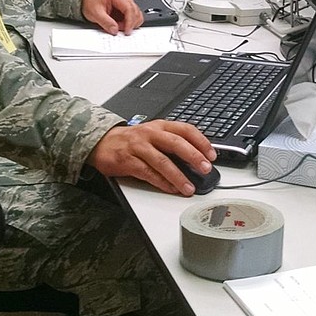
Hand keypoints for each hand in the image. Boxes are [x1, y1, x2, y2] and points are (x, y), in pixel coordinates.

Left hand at [82, 0, 142, 34]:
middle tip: (119, 30)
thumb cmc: (91, 3)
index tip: (126, 31)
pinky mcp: (127, 8)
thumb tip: (115, 30)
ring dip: (130, 24)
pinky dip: (130, 23)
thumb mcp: (95, 14)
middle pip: (136, 12)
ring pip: (137, 15)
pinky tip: (121, 25)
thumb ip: (105, 22)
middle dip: (130, 24)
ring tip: (118, 26)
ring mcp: (127, 2)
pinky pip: (134, 17)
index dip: (130, 21)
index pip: (129, 9)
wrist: (88, 1)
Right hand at [86, 121, 215, 195]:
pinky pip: (148, 173)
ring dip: (178, 176)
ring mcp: (139, 147)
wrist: (103, 142)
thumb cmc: (132, 140)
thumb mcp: (154, 134)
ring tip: (189, 187)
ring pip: (162, 161)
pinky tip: (171, 189)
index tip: (212, 154)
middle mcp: (150, 134)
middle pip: (176, 143)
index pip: (185, 130)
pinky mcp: (128, 161)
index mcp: (160, 126)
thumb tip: (197, 159)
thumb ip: (172, 143)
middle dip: (193, 156)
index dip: (201, 141)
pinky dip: (161, 182)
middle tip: (205, 168)